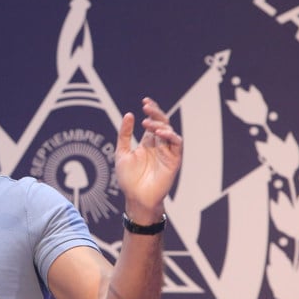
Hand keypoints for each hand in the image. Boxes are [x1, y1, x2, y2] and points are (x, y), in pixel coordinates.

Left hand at [115, 97, 182, 223]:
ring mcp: (167, 152)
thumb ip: (125, 134)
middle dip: (156, 113)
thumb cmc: (128, 178)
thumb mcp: (122, 152)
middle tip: (146, 106)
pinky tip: (160, 133)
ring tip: (148, 123)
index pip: (153, 122)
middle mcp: (159, 145)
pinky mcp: (174, 160)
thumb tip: (128, 114)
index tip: (145, 101)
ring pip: (170, 131)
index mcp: (148, 143)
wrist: (136, 198)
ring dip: (160, 124)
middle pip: (162, 123)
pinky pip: (176, 144)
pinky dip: (170, 136)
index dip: (152, 110)